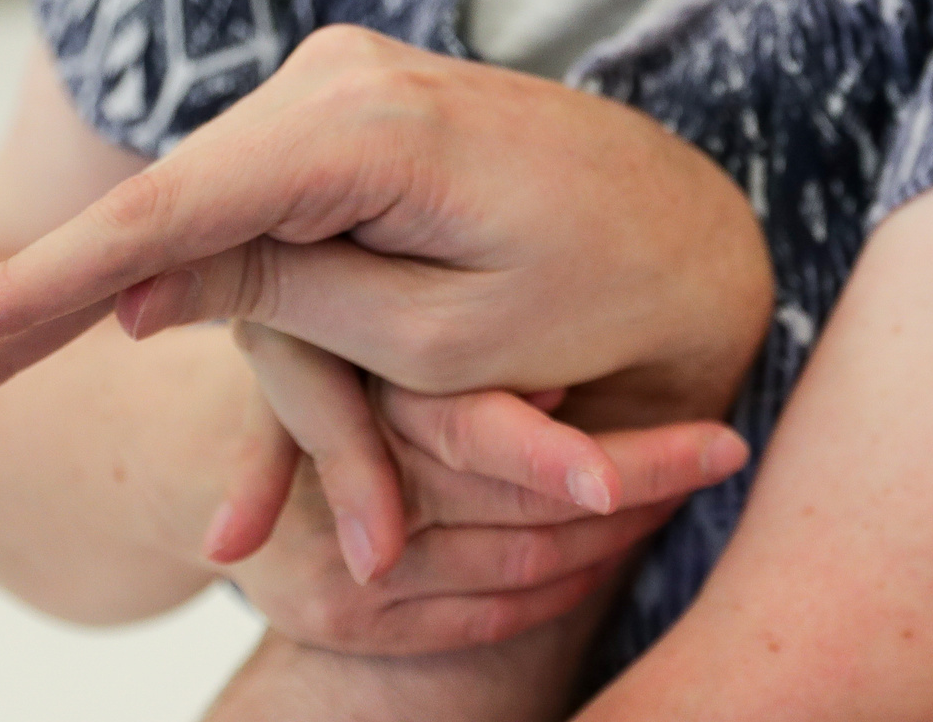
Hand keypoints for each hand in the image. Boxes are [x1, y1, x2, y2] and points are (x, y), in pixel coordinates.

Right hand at [0, 27, 772, 426]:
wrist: (702, 233)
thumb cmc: (602, 302)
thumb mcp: (440, 338)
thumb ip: (283, 300)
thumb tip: (133, 282)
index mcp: (368, 130)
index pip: (165, 219)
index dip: (32, 293)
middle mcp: (344, 79)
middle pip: (152, 210)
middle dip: (25, 305)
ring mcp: (345, 88)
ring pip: (190, 212)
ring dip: (93, 301)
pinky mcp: (351, 118)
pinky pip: (245, 206)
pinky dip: (173, 271)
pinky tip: (65, 316)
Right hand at [209, 325, 741, 655]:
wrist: (203, 436)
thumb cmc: (316, 332)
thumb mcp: (379, 312)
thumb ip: (452, 357)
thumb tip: (558, 390)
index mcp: (340, 393)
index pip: (496, 442)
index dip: (607, 456)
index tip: (717, 444)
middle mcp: (329, 502)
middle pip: (526, 512)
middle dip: (638, 485)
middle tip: (729, 447)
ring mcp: (332, 577)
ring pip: (519, 568)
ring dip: (612, 533)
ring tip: (694, 472)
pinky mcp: (336, 619)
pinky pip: (483, 620)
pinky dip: (560, 584)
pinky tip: (613, 544)